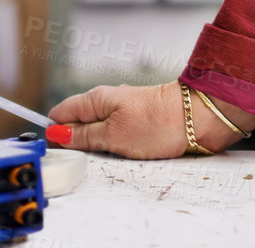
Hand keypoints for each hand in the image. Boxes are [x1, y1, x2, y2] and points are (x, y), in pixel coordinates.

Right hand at [47, 82, 254, 158]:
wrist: (199, 118)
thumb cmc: (159, 123)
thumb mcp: (112, 134)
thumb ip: (83, 135)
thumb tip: (55, 133)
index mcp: (97, 98)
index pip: (61, 112)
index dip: (54, 131)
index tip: (56, 148)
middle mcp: (109, 102)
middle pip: (78, 123)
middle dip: (75, 142)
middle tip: (85, 155)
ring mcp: (124, 112)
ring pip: (97, 132)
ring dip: (97, 146)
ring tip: (108, 154)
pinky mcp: (139, 123)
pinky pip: (116, 136)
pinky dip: (115, 146)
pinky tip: (122, 153)